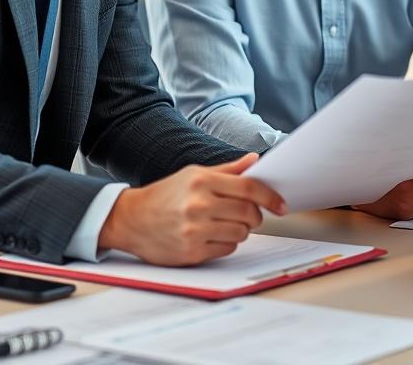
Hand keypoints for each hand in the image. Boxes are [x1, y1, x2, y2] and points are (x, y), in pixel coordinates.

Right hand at [98, 153, 286, 265]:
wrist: (131, 219)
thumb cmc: (164, 195)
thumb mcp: (192, 174)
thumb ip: (226, 170)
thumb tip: (255, 160)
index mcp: (201, 181)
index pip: (248, 187)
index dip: (269, 196)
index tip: (281, 204)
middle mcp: (198, 205)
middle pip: (249, 213)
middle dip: (254, 215)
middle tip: (247, 214)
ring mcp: (195, 230)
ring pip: (242, 233)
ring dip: (240, 230)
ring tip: (224, 224)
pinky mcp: (191, 252)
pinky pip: (228, 248)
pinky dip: (226, 242)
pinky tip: (211, 235)